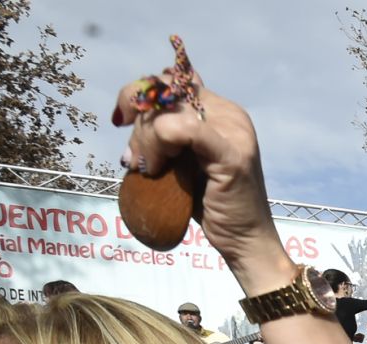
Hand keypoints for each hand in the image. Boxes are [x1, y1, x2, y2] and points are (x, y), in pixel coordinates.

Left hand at [115, 78, 287, 284]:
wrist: (244, 240)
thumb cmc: (210, 204)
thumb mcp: (182, 158)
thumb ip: (168, 130)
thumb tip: (132, 106)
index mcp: (222, 110)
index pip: (170, 79)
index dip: (138, 94)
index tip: (122, 122)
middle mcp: (231, 114)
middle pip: (164, 92)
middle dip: (138, 122)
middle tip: (135, 158)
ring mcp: (235, 132)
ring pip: (167, 111)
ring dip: (145, 139)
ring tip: (148, 169)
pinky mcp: (232, 154)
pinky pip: (181, 130)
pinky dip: (158, 146)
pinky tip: (155, 169)